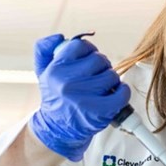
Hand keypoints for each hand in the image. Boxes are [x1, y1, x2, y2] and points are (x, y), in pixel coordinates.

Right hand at [29, 34, 130, 160]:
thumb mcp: (42, 71)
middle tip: (96, 75)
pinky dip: (123, 91)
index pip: (80, 46)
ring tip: (102, 87)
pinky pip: (122, 93)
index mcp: (55, 70)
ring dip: (110, 79)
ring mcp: (84, 98)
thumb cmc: (55, 96)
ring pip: (111, 75)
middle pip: (99, 59)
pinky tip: (115, 93)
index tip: (88, 59)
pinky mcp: (100, 111)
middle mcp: (68, 83)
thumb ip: (44, 48)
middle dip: (100, 66)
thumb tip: (60, 36)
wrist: (58, 129)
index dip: (88, 50)